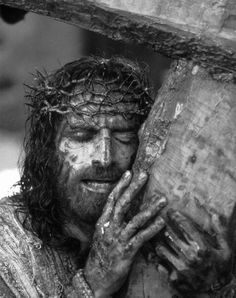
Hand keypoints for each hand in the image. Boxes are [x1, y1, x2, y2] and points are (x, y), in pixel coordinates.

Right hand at [84, 170, 166, 297]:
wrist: (93, 280)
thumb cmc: (100, 256)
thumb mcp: (102, 236)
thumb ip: (111, 223)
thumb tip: (122, 211)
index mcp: (103, 222)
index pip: (112, 199)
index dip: (120, 185)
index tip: (129, 173)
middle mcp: (110, 228)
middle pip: (123, 204)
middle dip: (134, 188)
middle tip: (144, 175)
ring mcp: (118, 239)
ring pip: (135, 220)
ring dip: (150, 208)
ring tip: (162, 199)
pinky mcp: (126, 252)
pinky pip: (141, 238)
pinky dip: (152, 229)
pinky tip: (162, 222)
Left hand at [155, 202, 230, 294]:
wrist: (217, 292)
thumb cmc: (220, 268)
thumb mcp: (225, 250)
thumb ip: (219, 230)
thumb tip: (213, 213)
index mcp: (202, 248)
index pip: (185, 226)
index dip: (176, 216)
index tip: (170, 211)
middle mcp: (190, 257)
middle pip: (169, 235)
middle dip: (163, 225)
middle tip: (159, 219)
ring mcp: (180, 268)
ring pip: (161, 247)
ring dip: (158, 240)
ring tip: (156, 234)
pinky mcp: (173, 278)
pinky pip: (160, 262)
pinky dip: (157, 255)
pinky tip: (155, 250)